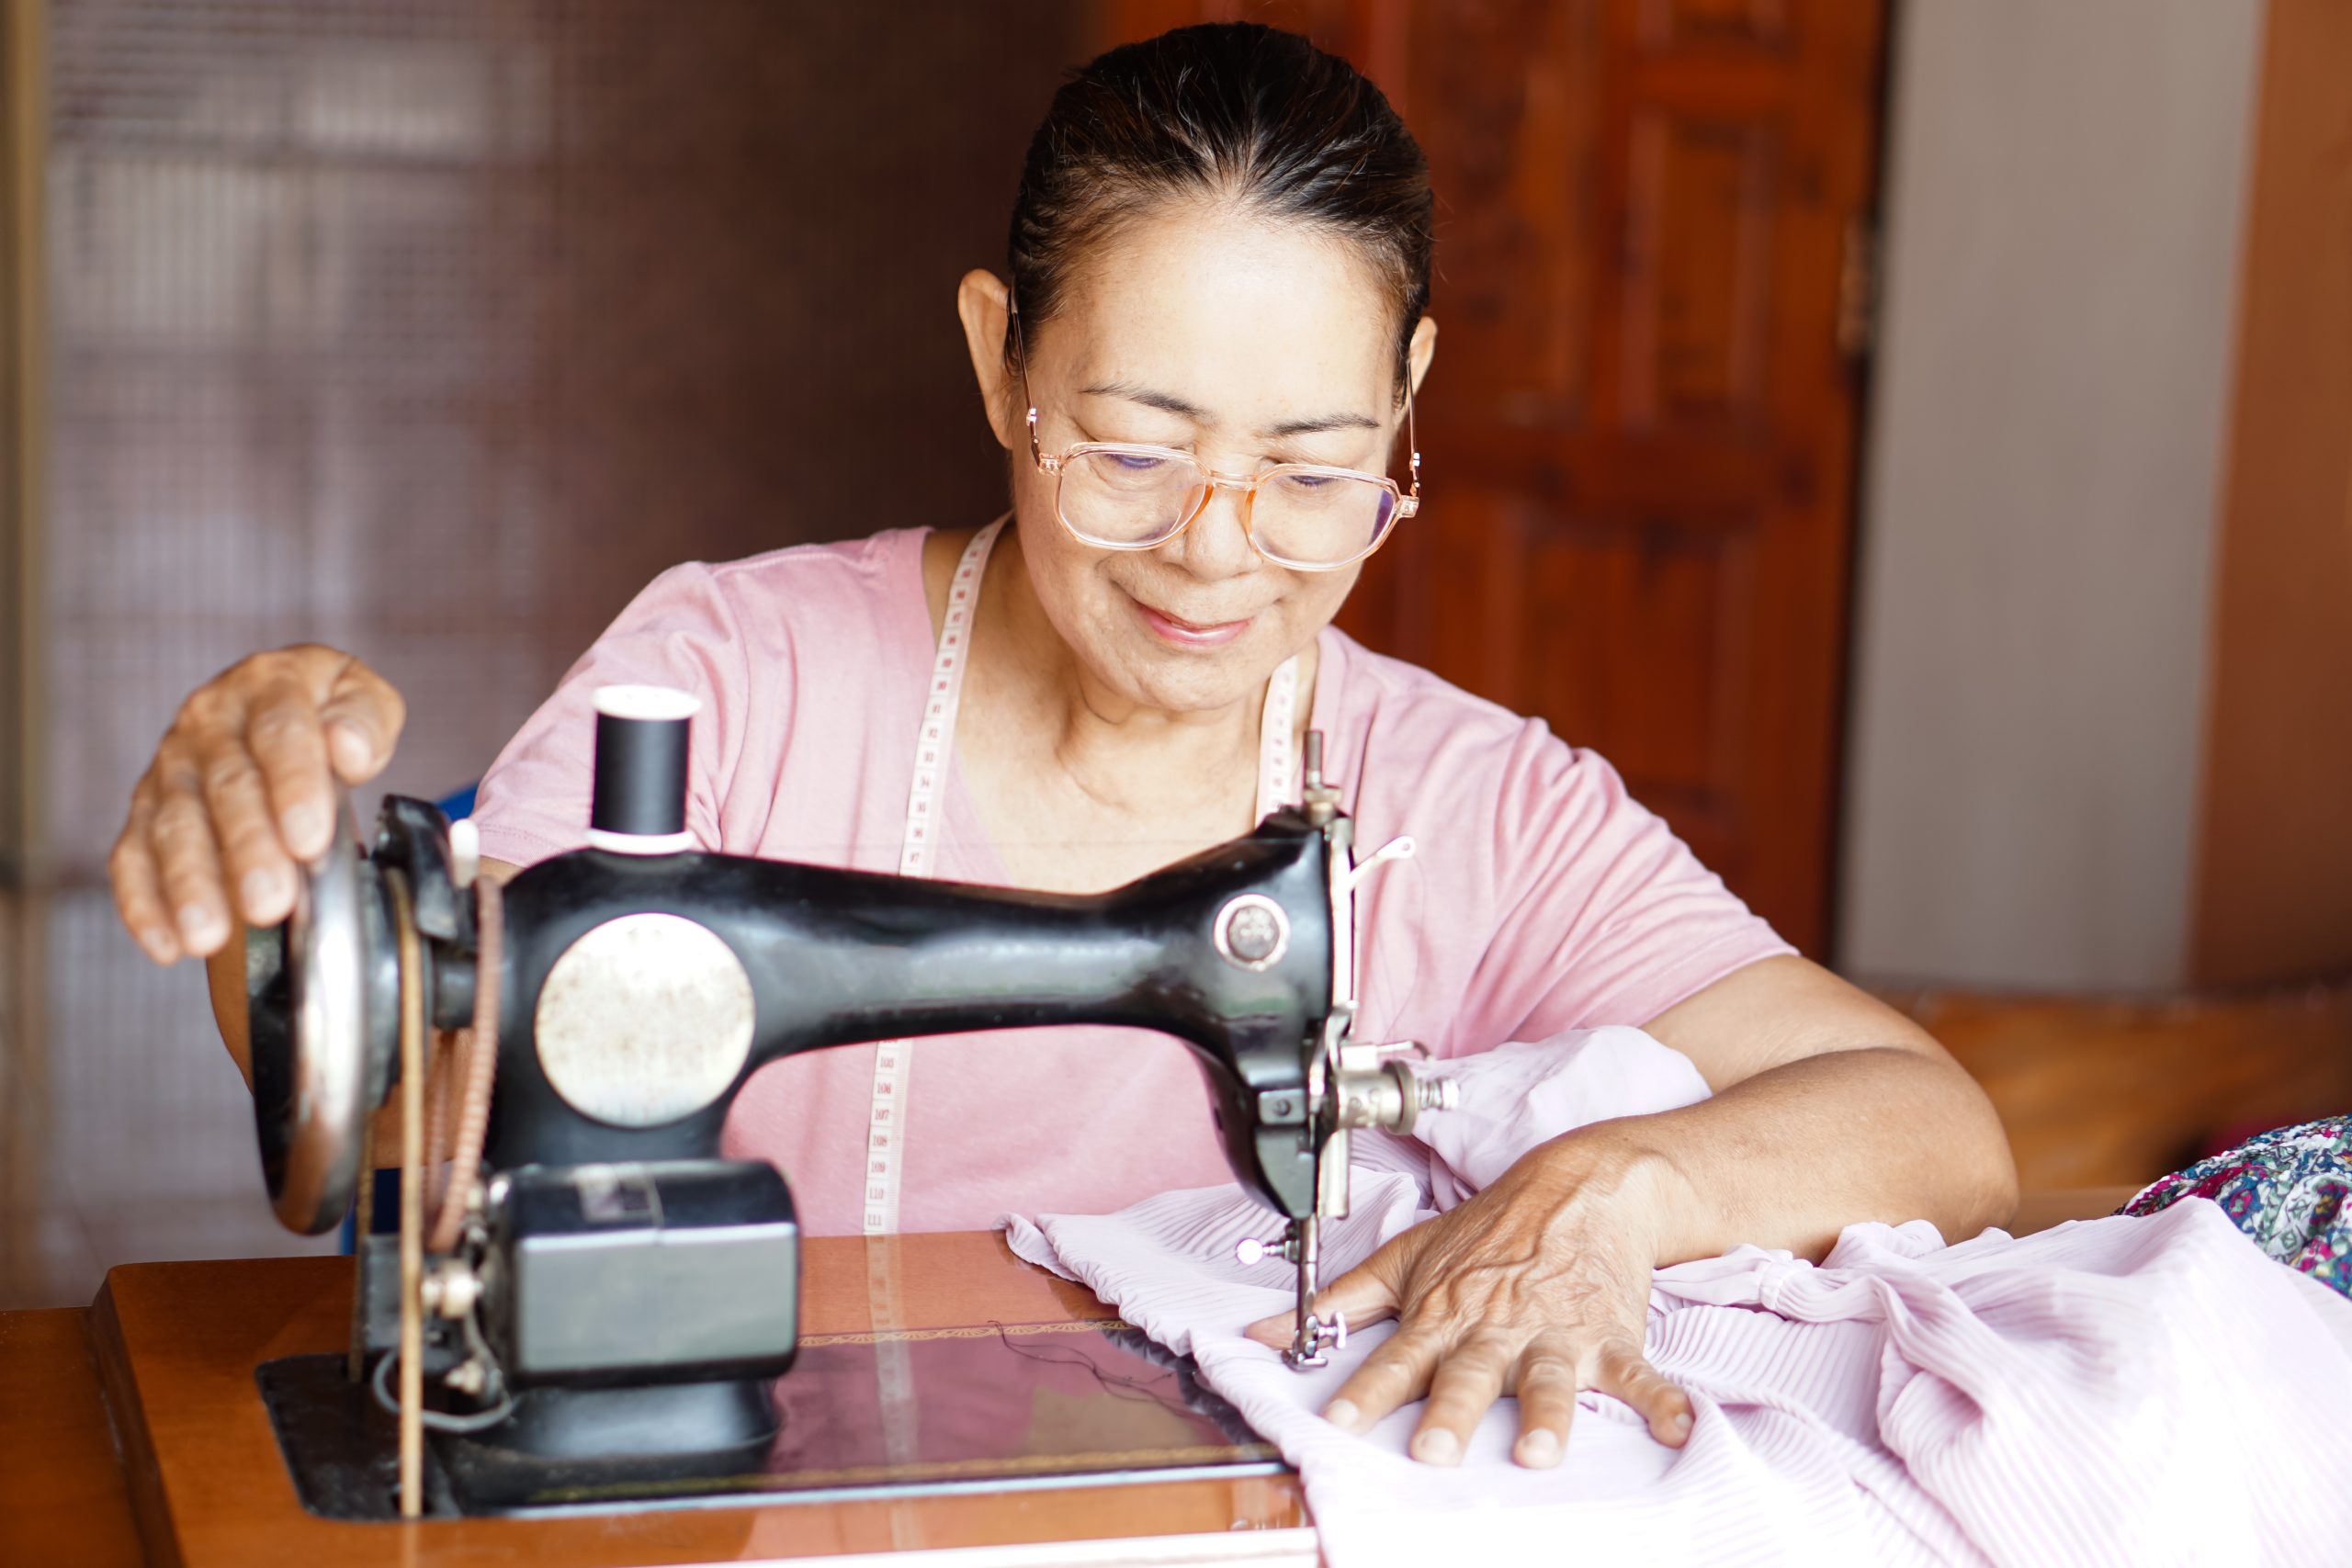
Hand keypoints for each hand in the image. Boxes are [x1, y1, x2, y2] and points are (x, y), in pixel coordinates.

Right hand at [110, 645, 404, 963]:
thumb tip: (349, 748)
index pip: (280, 732)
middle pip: (226, 788)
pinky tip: (168, 944)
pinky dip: (145, 902)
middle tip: (270, 902)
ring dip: (190, 885)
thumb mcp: (360, 695)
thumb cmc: (326, 712)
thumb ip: (364, 718)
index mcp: (268, 685)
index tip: (311, 840)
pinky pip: (132, 855)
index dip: (294, 785)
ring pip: (173, 826)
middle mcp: (209, 723)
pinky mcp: (145, 809)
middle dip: (247, 849)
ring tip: (209, 937)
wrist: (273, 704)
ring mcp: (171, 767)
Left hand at [1246, 1138, 1693, 1468]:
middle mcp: (1496, 1327)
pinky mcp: (1609, 1335)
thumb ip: (1340, 1302)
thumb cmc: (1490, 1231)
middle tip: (1434, 1450)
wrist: (1579, 1185)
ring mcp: (1556, 1333)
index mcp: (1444, 1312)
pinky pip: (1638, 1375)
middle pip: (1468, 1375)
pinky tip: (1678, 1427)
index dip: (1367, 1389)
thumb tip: (1264, 1333)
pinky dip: (1661, 1401)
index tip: (1340, 1421)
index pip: (1397, 1357)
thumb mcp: (1409, 1257)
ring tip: (1538, 1454)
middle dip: (1452, 1412)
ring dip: (1545, 1417)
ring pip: (1547, 1380)